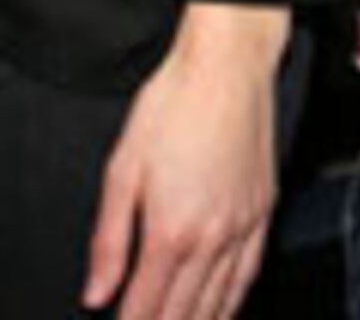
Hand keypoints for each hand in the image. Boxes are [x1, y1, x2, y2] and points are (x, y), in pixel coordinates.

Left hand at [83, 6, 281, 319]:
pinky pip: (249, 273)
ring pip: (219, 301)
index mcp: (172, 230)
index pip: (146, 305)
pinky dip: (233, 302)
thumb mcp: (122, 169)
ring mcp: (242, 226)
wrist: (228, 65)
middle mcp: (212, 237)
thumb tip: (96, 293)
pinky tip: (223, 311)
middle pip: (183, 311)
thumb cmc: (173, 104)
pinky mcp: (262, 210)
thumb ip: (109, 240)